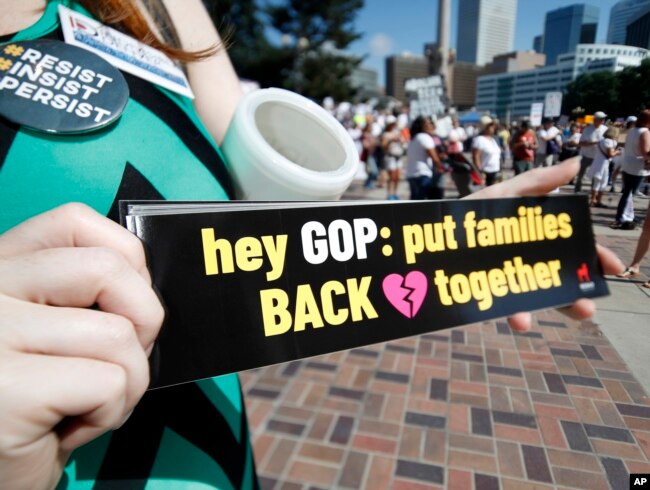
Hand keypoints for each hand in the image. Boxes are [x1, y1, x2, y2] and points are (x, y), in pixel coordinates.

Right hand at [0, 204, 163, 489]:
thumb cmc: (37, 401)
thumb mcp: (53, 330)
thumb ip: (84, 295)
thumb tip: (148, 284)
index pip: (75, 222)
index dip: (125, 258)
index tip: (125, 302)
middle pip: (108, 269)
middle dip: (142, 322)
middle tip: (117, 361)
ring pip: (118, 334)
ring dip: (126, 382)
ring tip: (85, 403)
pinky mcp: (7, 390)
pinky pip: (110, 382)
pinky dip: (111, 413)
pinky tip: (69, 429)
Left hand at [466, 158, 623, 331]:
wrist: (420, 235)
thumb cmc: (466, 214)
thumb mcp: (501, 194)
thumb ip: (537, 183)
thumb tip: (576, 163)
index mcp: (530, 239)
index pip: (568, 250)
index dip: (591, 258)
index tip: (612, 269)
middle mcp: (519, 262)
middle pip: (556, 279)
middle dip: (577, 292)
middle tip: (591, 304)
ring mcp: (501, 281)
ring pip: (536, 298)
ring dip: (557, 308)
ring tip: (573, 314)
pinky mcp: (481, 296)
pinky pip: (503, 309)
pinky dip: (516, 315)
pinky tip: (522, 319)